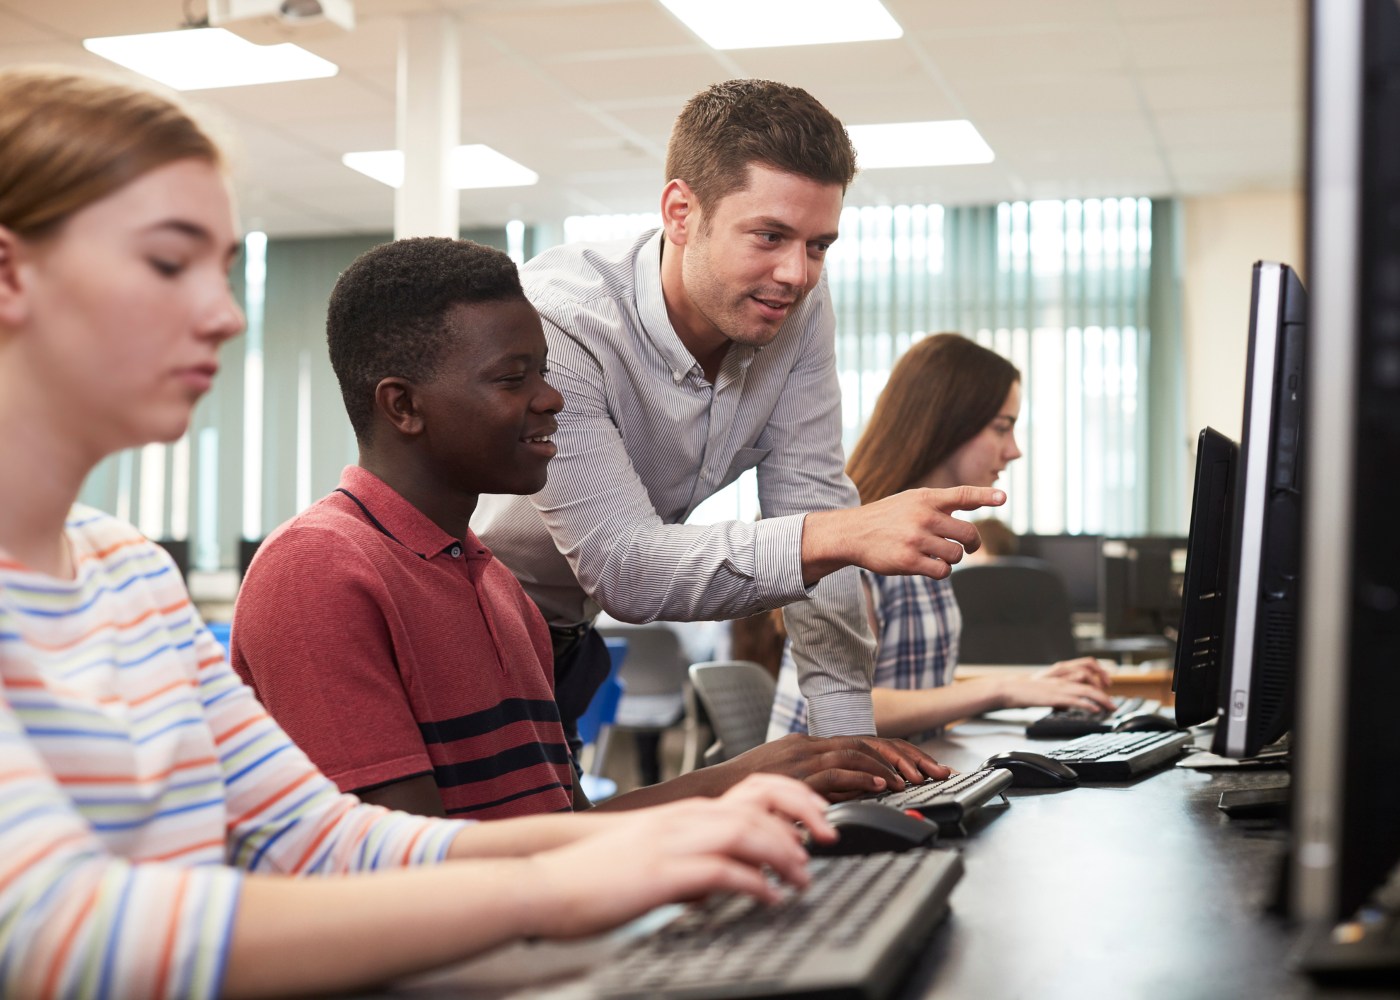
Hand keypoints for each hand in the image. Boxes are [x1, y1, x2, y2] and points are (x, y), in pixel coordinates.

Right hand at [523, 778, 822, 937]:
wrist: (546, 881)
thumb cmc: (594, 873)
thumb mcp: (651, 856)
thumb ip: (687, 858)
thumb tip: (719, 879)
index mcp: (684, 813)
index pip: (753, 789)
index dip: (794, 799)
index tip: (820, 821)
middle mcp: (683, 820)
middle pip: (759, 805)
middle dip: (802, 822)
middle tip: (827, 847)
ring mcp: (672, 843)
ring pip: (747, 832)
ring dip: (785, 854)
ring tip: (803, 878)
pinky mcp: (662, 873)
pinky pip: (721, 872)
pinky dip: (754, 884)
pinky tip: (769, 899)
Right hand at [719, 734, 951, 801]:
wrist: (709, 793)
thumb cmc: (744, 795)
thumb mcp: (787, 784)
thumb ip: (819, 786)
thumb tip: (855, 796)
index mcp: (807, 744)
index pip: (862, 741)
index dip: (896, 753)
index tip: (924, 768)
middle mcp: (807, 745)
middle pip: (867, 741)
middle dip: (905, 756)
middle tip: (934, 771)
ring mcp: (800, 757)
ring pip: (855, 751)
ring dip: (888, 766)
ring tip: (912, 780)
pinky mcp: (794, 773)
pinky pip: (835, 771)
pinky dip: (862, 777)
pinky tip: (882, 787)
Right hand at [802, 486, 1005, 582]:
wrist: (853, 533)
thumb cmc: (887, 518)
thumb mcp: (910, 501)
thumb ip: (938, 504)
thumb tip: (971, 512)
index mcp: (925, 498)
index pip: (962, 495)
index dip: (985, 496)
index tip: (1003, 498)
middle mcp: (923, 516)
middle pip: (968, 533)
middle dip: (972, 543)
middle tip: (970, 547)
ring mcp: (916, 539)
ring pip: (956, 555)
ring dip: (953, 559)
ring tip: (939, 556)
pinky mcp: (909, 561)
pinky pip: (942, 571)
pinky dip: (941, 571)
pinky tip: (931, 567)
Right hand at [994, 660, 1116, 713]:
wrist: (1008, 689)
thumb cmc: (1024, 689)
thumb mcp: (1044, 687)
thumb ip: (1058, 693)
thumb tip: (1068, 705)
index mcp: (1060, 671)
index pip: (1086, 664)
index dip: (1099, 672)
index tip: (1106, 684)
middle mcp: (1062, 677)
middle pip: (1090, 677)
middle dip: (1105, 689)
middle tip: (1112, 701)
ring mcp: (1059, 687)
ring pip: (1087, 690)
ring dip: (1102, 699)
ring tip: (1110, 707)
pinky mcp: (1054, 697)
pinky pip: (1075, 700)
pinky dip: (1087, 705)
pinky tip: (1095, 710)